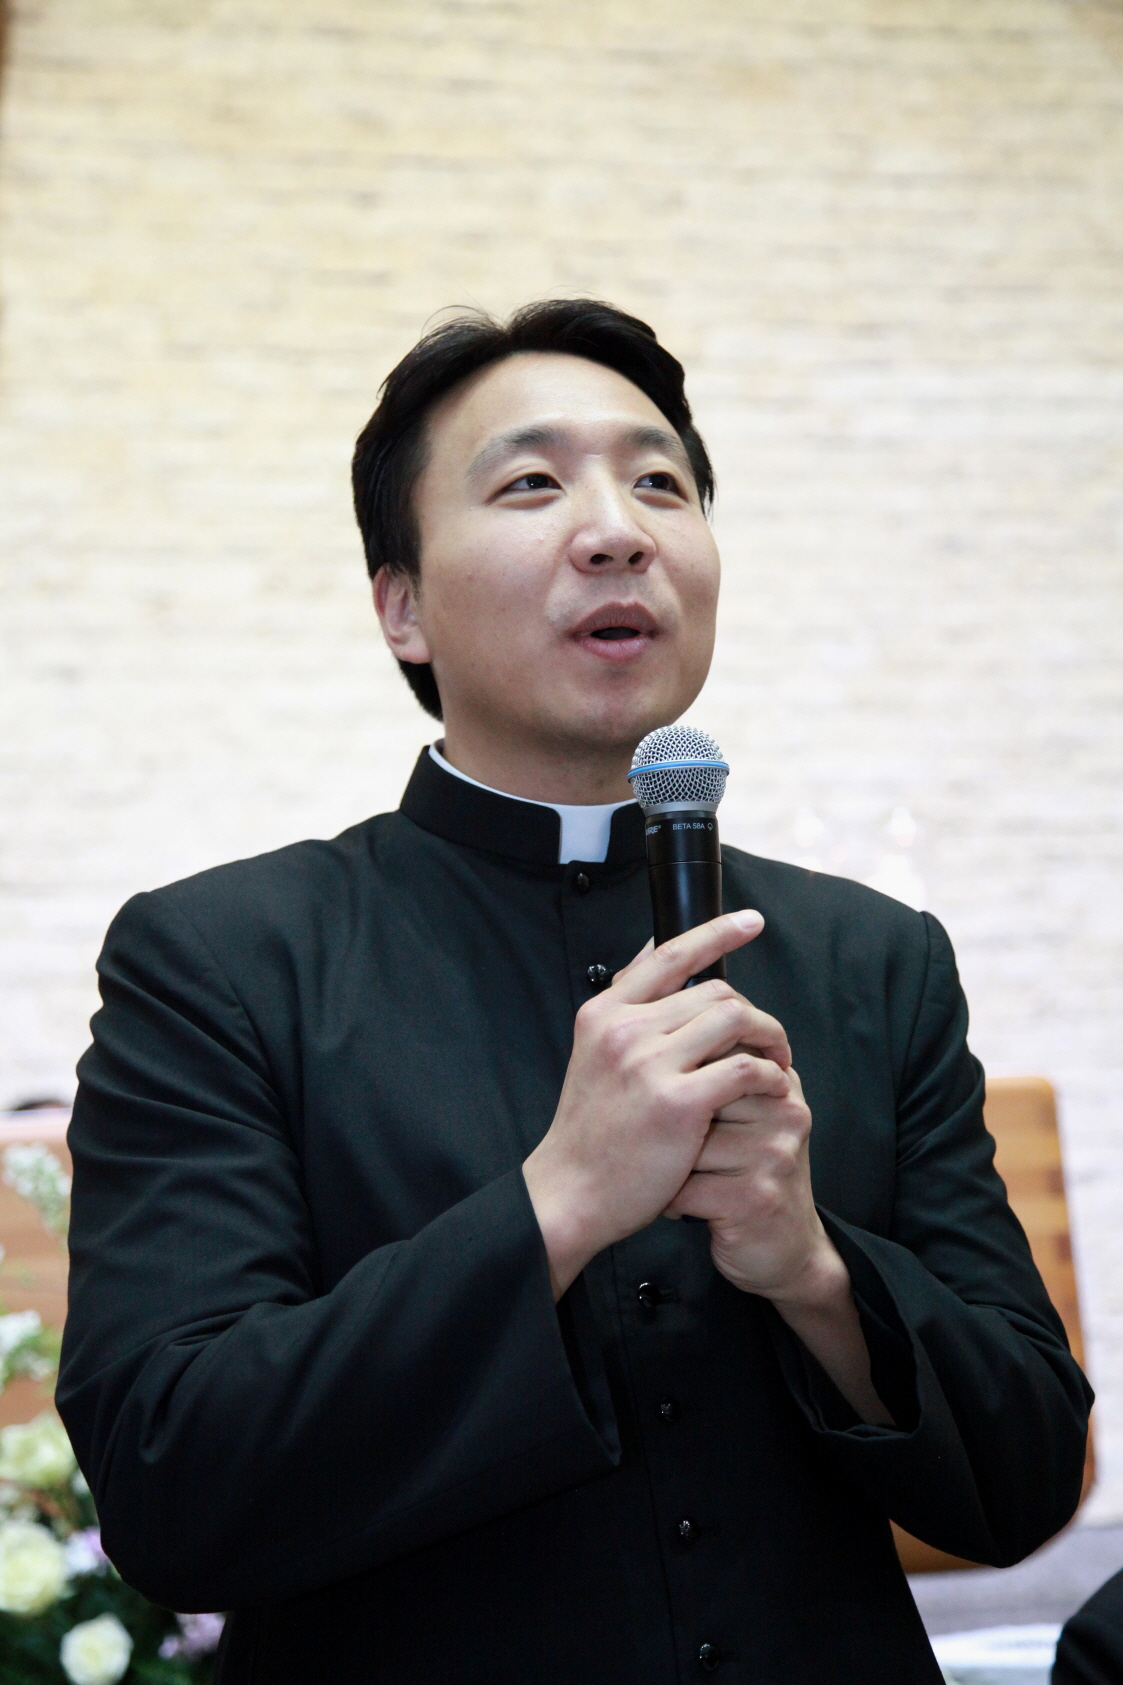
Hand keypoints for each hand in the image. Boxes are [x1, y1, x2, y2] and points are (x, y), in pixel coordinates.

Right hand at [523, 909, 777, 1298]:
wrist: (571, 1192)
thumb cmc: (591, 1131)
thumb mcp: (594, 1057)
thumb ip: (627, 1017)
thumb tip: (658, 963)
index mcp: (603, 1014)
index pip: (667, 955)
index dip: (714, 932)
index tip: (750, 921)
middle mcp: (624, 1030)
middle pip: (714, 990)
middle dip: (754, 1012)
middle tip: (770, 1040)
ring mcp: (650, 1065)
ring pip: (735, 1019)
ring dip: (769, 1038)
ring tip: (778, 1062)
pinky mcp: (679, 1103)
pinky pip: (744, 1068)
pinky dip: (768, 1074)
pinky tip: (772, 1088)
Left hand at [664, 1064, 827, 1301]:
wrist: (791, 1251)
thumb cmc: (751, 1176)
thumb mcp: (750, 1119)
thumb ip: (724, 1076)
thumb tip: (663, 1028)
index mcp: (781, 1084)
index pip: (717, 1055)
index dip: (681, 1085)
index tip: (669, 1112)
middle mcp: (784, 1112)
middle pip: (696, 1097)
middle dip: (671, 1129)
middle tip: (668, 1149)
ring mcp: (773, 1154)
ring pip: (685, 1143)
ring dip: (667, 1166)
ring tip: (677, 1179)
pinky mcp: (755, 1198)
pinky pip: (685, 1186)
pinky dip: (669, 1200)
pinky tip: (678, 1205)